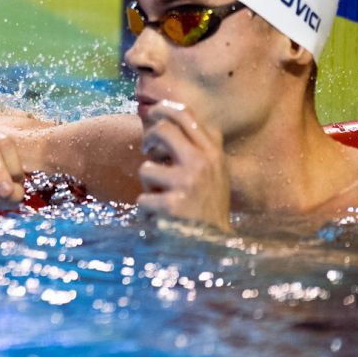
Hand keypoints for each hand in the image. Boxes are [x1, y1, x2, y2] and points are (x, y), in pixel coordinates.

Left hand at [136, 101, 230, 230]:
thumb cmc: (208, 207)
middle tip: (148, 152)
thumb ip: (200, 145)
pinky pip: (143, 199)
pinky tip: (162, 219)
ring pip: (146, 168)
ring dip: (149, 186)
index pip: (186, 115)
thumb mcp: (214, 173)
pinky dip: (148, 211)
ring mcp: (188, 183)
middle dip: (148, 140)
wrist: (213, 247)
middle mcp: (203, 164)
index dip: (164, 109)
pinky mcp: (173, 205)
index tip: (153, 113)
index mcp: (213, 154)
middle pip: (162, 130)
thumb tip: (173, 113)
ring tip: (164, 199)